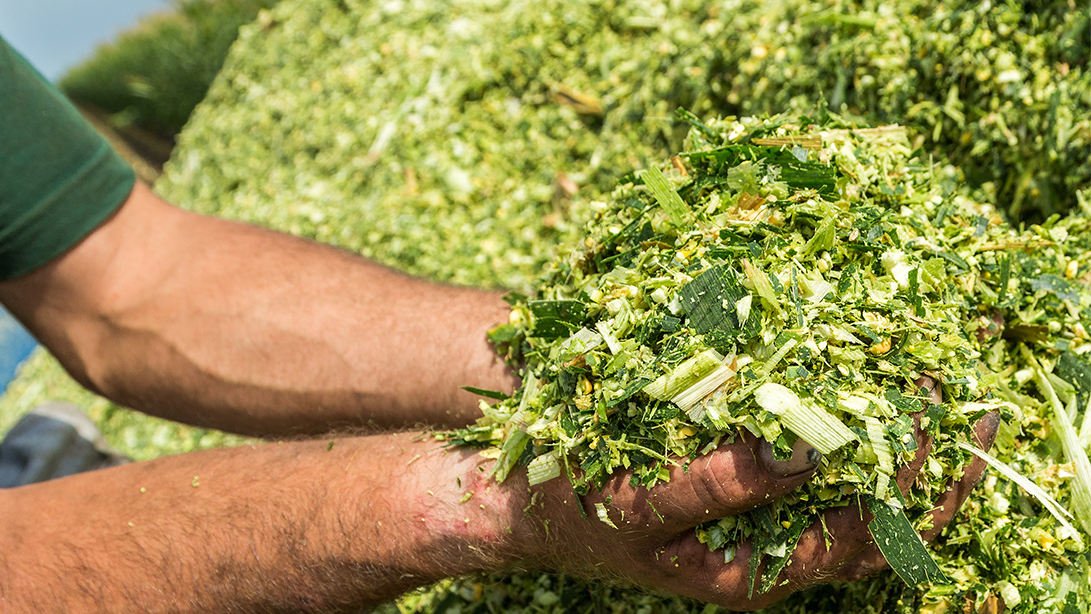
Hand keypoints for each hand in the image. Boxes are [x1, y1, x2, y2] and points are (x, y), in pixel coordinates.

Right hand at [486, 408, 998, 609]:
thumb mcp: (642, 505)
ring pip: (850, 490)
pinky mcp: (736, 482)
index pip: (868, 541)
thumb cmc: (575, 512)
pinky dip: (838, 422)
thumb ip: (722, 485)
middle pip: (878, 522)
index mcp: (756, 574)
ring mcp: (755, 517)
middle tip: (961, 401)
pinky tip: (846, 380)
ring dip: (892, 443)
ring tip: (925, 388)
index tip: (938, 416)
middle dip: (926, 464)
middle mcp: (768, 550)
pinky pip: (808, 458)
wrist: (518, 504)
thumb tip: (809, 451)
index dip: (915, 485)